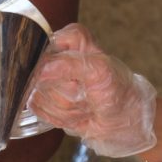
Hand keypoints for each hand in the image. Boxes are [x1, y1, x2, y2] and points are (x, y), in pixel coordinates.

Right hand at [28, 23, 155, 155]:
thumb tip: (42, 70)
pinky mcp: (44, 98)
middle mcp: (58, 56)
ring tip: (86, 105)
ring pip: (39, 94)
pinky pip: (38, 108)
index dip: (59, 69)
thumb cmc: (119, 91)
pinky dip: (60, 117)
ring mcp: (49, 78)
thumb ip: (71, 64)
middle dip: (66, 93)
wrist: (124, 121)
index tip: (79, 79)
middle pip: (41, 76)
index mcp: (73, 40)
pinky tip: (76, 114)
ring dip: (67, 108)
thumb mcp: (101, 71)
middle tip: (87, 94)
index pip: (46, 49)